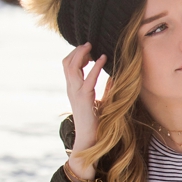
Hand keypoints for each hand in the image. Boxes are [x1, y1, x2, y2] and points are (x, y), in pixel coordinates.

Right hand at [61, 43, 105, 180]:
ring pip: (72, 68)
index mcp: (73, 88)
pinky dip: (95, 67)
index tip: (88, 49)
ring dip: (82, 55)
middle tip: (89, 43)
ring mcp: (76, 93)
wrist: (89, 138)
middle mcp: (72, 89)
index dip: (76, 55)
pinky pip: (88, 79)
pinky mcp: (84, 99)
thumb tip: (114, 77)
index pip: (68, 65)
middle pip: (67, 63)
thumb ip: (106, 88)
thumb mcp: (101, 101)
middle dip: (77, 51)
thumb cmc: (96, 121)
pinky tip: (103, 59)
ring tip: (91, 46)